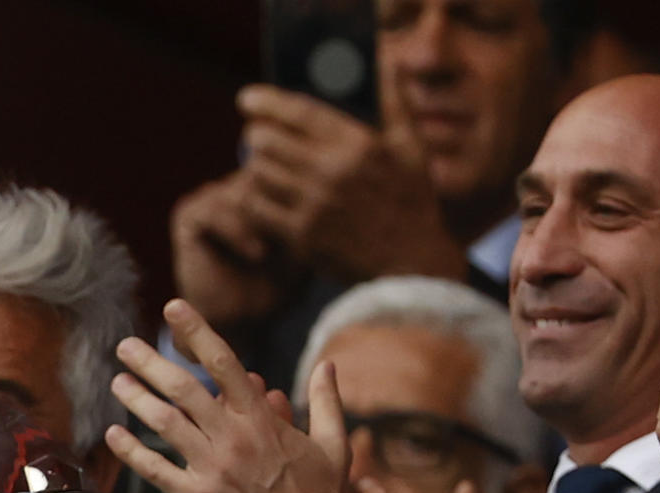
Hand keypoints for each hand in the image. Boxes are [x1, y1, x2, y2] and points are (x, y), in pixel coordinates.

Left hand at [106, 299, 349, 492]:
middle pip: (184, 388)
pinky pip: (156, 470)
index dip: (197, 331)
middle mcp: (232, 438)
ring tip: (117, 381)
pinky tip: (114, 435)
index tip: (174, 307)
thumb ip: (328, 403)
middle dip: (150, 362)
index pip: (225, 363)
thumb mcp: (335, 447)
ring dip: (137, 399)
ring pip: (165, 424)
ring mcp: (211, 468)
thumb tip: (328, 365)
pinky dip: (132, 451)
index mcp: (262, 420)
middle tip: (125, 346)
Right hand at [169, 171, 302, 332]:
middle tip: (295, 238)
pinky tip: (257, 254)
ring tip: (275, 251)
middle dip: (280, 206)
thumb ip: (308, 209)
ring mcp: (211, 196)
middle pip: (264, 174)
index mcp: (261, 184)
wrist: (241, 321)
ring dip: (261, 221)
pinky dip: (238, 232)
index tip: (317, 225)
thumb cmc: (278, 283)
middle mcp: (235, 184)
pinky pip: (215, 210)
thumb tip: (328, 184)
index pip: (283, 165)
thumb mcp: (303, 241)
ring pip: (243, 191)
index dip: (300, 192)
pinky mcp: (189, 215)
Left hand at [236, 86, 464, 283]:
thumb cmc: (411, 201)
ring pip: (259, 173)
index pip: (299, 113)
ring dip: (254, 165)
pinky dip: (252, 197)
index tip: (247, 99)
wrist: (409, 262)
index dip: (267, 102)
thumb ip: (395, 102)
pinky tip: (258, 194)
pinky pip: (257, 208)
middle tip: (255, 135)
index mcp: (358, 145)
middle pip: (269, 141)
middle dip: (256, 134)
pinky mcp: (300, 237)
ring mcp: (313, 206)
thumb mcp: (412, 147)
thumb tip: (385, 63)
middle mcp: (332, 173)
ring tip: (259, 164)